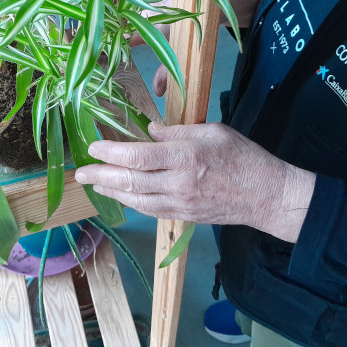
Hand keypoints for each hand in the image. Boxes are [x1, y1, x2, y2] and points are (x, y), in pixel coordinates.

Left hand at [75, 122, 315, 241]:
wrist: (266, 196)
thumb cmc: (244, 157)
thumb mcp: (214, 131)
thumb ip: (179, 131)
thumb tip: (150, 132)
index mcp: (186, 157)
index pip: (138, 156)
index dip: (111, 153)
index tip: (93, 147)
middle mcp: (178, 183)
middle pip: (130, 181)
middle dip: (100, 176)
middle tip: (81, 172)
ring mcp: (180, 204)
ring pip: (136, 200)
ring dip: (111, 192)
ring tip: (95, 184)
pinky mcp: (183, 216)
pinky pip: (150, 211)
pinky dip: (131, 203)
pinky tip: (121, 196)